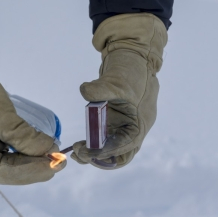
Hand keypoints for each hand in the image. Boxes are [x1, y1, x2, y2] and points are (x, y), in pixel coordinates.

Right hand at [0, 27, 65, 184]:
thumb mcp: (1, 115)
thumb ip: (24, 136)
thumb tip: (49, 150)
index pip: (6, 173)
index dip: (32, 170)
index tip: (55, 164)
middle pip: (9, 174)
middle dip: (34, 169)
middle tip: (59, 162)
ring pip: (10, 168)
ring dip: (32, 164)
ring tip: (52, 157)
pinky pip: (9, 158)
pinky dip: (25, 156)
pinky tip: (38, 152)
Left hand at [71, 14, 166, 169]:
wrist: (135, 58)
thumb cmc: (132, 71)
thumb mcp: (117, 79)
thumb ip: (101, 87)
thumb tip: (84, 91)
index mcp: (140, 124)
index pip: (123, 147)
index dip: (103, 152)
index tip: (83, 150)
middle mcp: (134, 129)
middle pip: (119, 155)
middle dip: (99, 158)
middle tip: (78, 153)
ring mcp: (126, 126)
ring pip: (113, 150)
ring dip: (96, 153)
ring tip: (77, 150)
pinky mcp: (117, 121)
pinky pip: (107, 139)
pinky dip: (95, 143)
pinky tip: (82, 140)